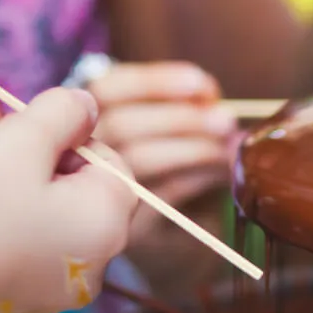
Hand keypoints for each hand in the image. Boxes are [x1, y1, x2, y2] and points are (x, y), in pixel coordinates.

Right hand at [0, 89, 136, 312]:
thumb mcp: (21, 141)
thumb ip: (63, 113)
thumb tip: (86, 105)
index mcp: (109, 224)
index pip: (110, 164)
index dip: (69, 143)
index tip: (26, 143)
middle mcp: (94, 267)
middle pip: (81, 196)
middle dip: (42, 171)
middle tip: (4, 163)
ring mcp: (54, 293)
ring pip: (51, 226)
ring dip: (22, 199)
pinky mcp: (18, 307)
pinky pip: (26, 255)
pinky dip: (9, 234)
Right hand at [88, 62, 235, 243]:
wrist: (185, 227)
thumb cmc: (183, 163)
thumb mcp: (184, 127)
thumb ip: (191, 106)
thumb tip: (214, 100)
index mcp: (93, 116)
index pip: (108, 88)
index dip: (156, 81)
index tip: (203, 85)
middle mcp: (83, 154)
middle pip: (121, 124)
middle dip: (181, 118)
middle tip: (226, 119)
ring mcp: (100, 197)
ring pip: (137, 160)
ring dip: (194, 147)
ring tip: (229, 144)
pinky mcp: (128, 230)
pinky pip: (161, 196)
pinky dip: (199, 177)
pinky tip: (224, 170)